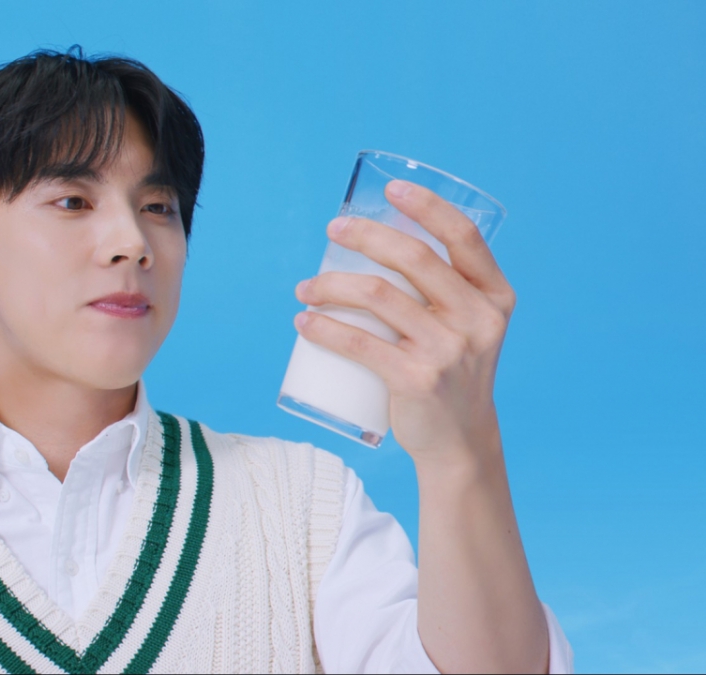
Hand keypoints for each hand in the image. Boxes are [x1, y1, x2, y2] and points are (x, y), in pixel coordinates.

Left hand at [294, 179, 515, 465]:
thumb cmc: (449, 371)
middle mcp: (478, 319)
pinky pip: (361, 343)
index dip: (427, 206)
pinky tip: (303, 322)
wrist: (459, 440)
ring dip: (330, 284)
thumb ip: (440, 289)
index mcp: (494, 296)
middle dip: (364, 235)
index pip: (463, 236)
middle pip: (413, 258)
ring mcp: (449, 350)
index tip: (390, 189)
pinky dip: (324, 329)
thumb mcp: (466, 325)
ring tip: (304, 289)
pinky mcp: (417, 380)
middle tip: (332, 231)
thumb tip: (375, 244)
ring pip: (378, 296)